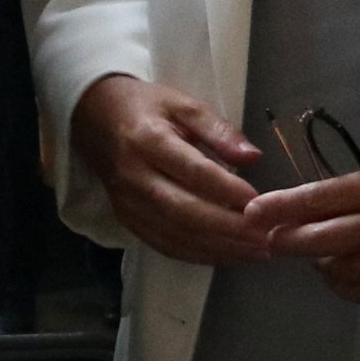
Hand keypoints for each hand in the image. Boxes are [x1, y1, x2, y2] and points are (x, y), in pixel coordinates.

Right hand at [68, 75, 270, 267]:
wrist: (95, 119)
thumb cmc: (147, 108)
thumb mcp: (183, 105)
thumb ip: (218, 130)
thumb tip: (252, 157)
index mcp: (148, 140)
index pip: (191, 170)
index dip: (225, 189)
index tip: (257, 202)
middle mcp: (134, 177)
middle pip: (183, 211)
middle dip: (226, 229)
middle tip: (264, 237)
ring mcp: (127, 203)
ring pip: (175, 234)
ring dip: (218, 247)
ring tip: (255, 251)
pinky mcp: (127, 220)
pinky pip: (164, 245)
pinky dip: (198, 255)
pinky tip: (227, 255)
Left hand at [250, 157, 359, 307]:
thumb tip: (312, 207)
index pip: (320, 197)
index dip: (281, 207)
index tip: (252, 212)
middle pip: (320, 238)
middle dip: (286, 241)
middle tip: (271, 241)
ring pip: (338, 270)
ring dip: (320, 265)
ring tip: (319, 256)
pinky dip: (345, 286)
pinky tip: (344, 275)